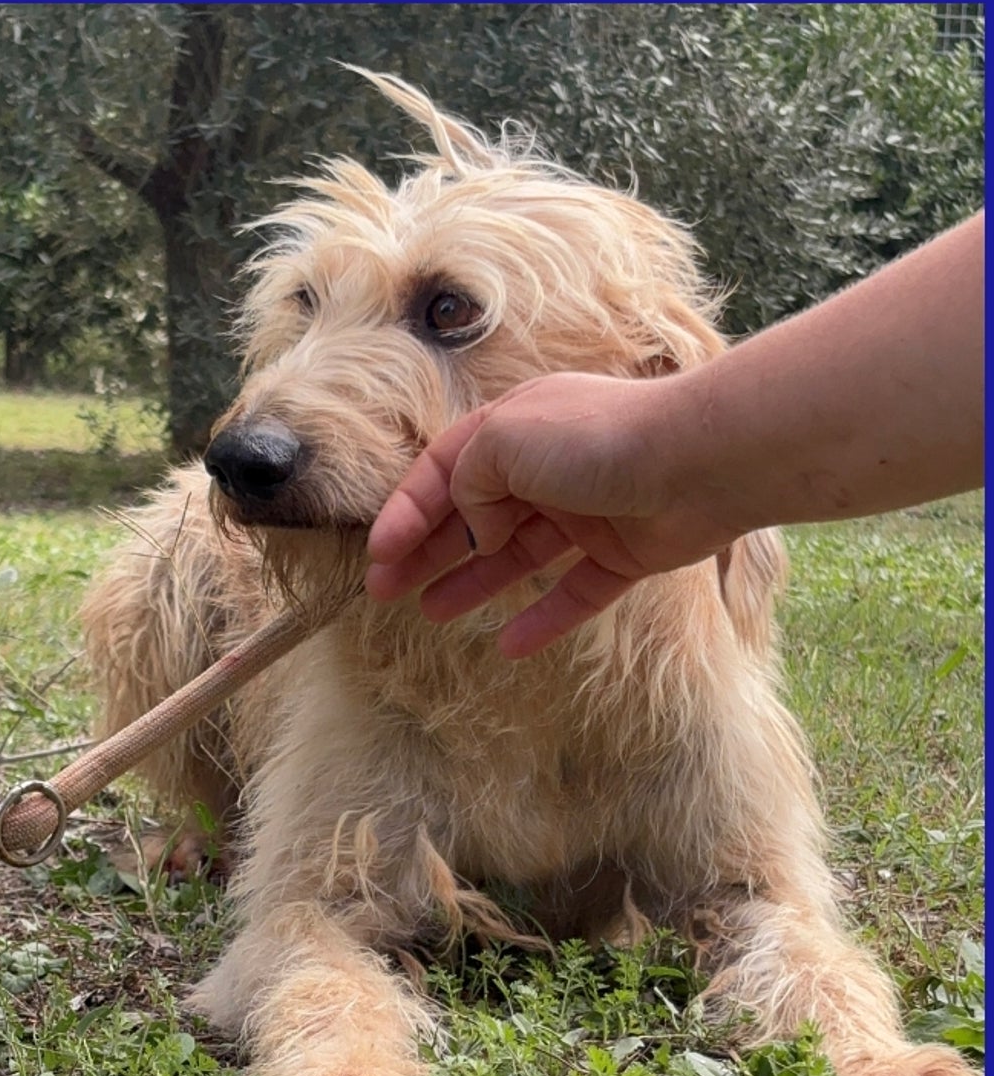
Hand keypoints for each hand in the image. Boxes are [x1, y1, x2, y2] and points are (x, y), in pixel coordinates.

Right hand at [365, 372, 740, 657]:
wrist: (697, 461)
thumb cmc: (594, 439)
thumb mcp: (505, 440)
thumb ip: (470, 481)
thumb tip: (476, 527)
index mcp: (515, 429)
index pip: (444, 471)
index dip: (407, 512)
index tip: (378, 555)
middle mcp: (546, 468)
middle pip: (473, 516)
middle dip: (427, 552)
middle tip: (385, 593)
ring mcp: (585, 513)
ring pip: (517, 556)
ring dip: (473, 583)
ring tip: (431, 613)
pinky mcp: (623, 554)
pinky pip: (574, 593)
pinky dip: (543, 619)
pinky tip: (509, 647)